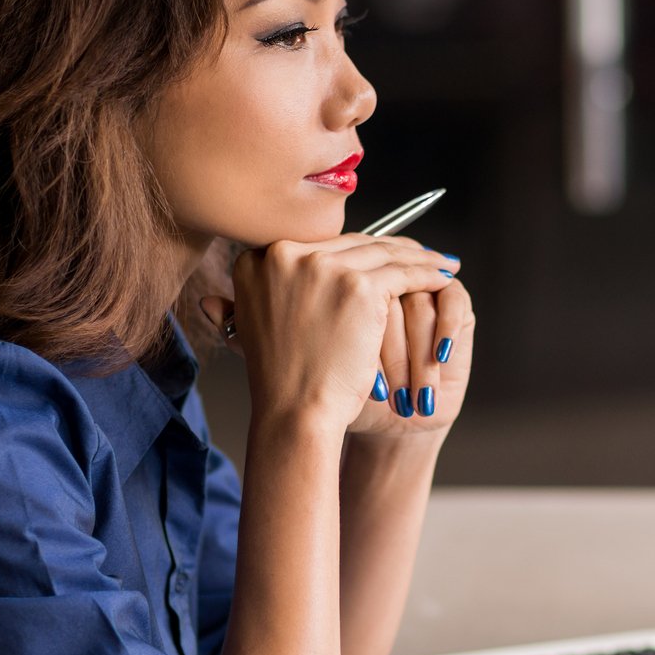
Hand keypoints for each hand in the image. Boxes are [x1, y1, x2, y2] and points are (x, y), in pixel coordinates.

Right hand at [200, 236, 456, 439]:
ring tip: (438, 262)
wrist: (296, 412)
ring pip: (382, 252)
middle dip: (390, 247)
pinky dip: (427, 272)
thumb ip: (234, 309)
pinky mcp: (359, 287)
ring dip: (416, 256)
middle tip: (419, 252)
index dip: (353, 249)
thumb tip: (210, 301)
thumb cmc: (279, 381)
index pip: (319, 243)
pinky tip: (443, 275)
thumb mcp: (245, 337)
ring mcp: (323, 267)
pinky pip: (404, 272)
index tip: (378, 251)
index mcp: (256, 260)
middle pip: (352, 242)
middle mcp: (284, 254)